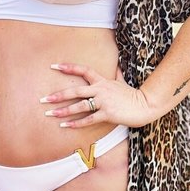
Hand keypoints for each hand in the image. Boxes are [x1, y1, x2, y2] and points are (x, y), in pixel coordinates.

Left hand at [40, 63, 156, 127]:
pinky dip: (76, 123)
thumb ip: (116, 73)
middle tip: (43, 99)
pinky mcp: (108, 114)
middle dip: (58, 95)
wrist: (146, 104)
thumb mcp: (122, 81)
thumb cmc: (132, 94)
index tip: (53, 66)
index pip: (83, 70)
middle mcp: (100, 90)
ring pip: (79, 106)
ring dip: (63, 111)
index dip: (68, 67)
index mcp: (102, 80)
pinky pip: (89, 119)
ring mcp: (104, 102)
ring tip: (50, 114)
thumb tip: (117, 64)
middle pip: (75, 91)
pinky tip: (65, 125)